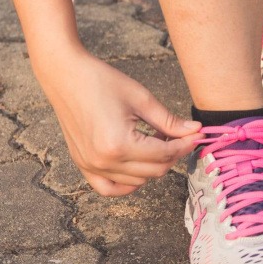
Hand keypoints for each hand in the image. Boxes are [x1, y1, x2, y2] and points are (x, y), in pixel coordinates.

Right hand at [36, 49, 201, 196]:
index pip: (164, 154)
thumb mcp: (142, 99)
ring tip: (155, 141)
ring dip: (153, 165)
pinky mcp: (82, 165)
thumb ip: (169, 121)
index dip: (185, 145)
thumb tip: (195, 131)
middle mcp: (104, 161)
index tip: (197, 135)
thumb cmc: (101, 81)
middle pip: (154, 171)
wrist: (65, 75)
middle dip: (173, 154)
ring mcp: (91, 166)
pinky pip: (109, 188)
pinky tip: (138, 167)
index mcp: (119, 144)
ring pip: (137, 181)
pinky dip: (127, 183)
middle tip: (179, 135)